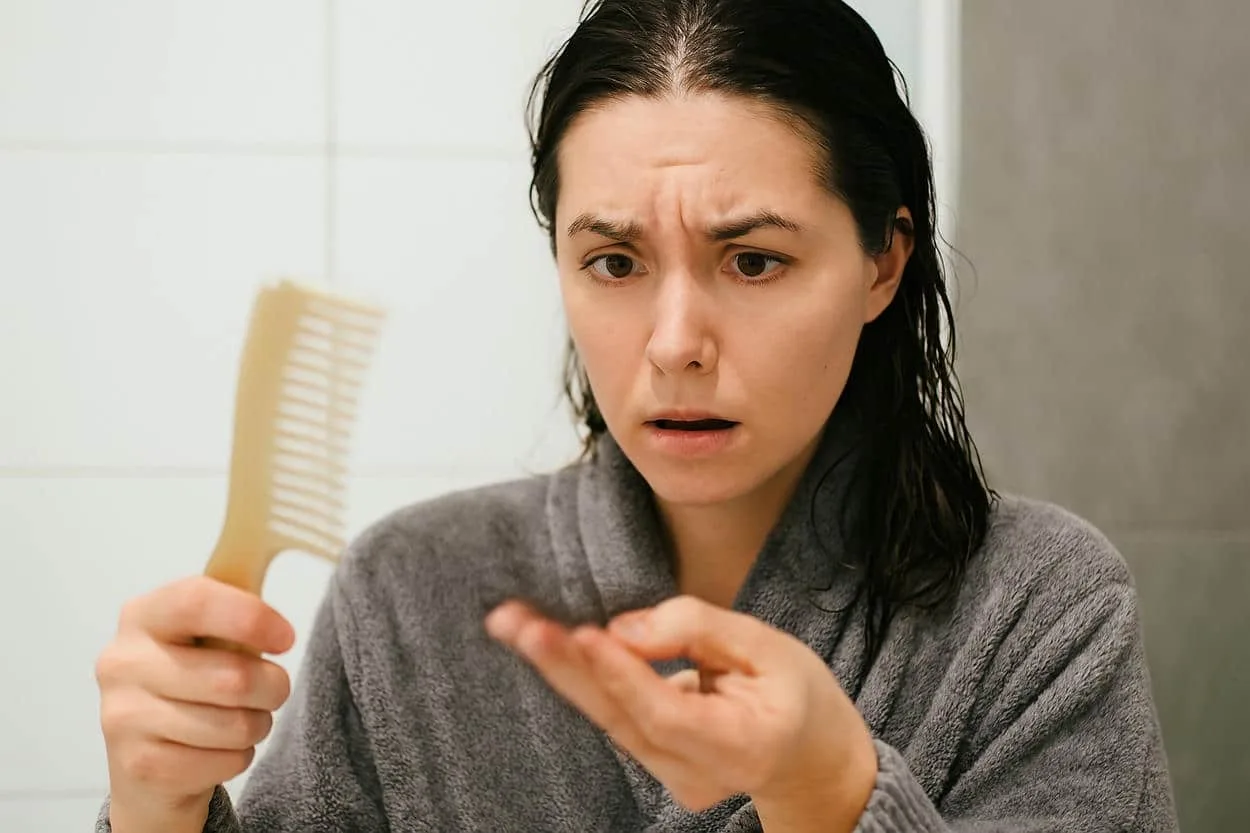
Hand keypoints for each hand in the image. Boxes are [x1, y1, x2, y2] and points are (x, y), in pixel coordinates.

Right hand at [95, 576, 294, 831]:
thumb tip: (272, 545)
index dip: (251, 617)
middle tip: (273, 689)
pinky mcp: (138, 765)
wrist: (149, 761)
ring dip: (257, 724)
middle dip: (272, 687)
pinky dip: (238, 757)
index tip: (286, 638)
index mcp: (143, 615)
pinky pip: (223, 760)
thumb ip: (235, 603)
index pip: (196, 600)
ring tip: (243, 719)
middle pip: (230, 675)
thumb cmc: (193, 681)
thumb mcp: (207, 635)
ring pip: (233, 724)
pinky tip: (217, 749)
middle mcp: (122, 662)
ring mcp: (122, 716)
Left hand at [485, 595, 876, 828]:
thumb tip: (622, 627)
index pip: (668, 713)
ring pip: (606, 718)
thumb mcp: (769, 646)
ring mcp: (672, 777)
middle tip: (514, 622)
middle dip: (563, 665)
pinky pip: (611, 716)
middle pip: (619, 719)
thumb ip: (698, 629)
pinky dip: (578, 677)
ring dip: (557, 666)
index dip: (622, 675)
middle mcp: (697, 774)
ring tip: (511, 622)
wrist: (811, 761)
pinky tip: (543, 642)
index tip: (581, 632)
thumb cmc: (797, 695)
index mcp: (741, 745)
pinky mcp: (654, 764)